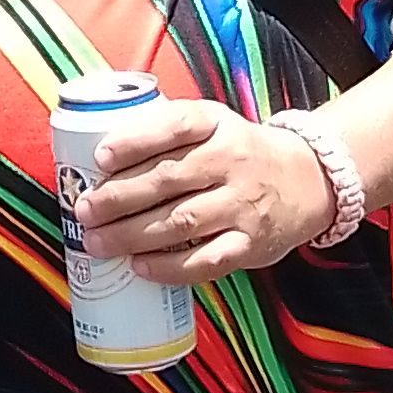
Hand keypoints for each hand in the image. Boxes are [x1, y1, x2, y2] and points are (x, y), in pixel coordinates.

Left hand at [74, 98, 332, 282]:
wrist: (308, 180)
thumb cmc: (239, 153)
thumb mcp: (212, 125)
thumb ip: (165, 133)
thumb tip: (95, 160)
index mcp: (217, 125)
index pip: (175, 126)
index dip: (135, 141)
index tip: (101, 157)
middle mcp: (231, 161)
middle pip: (168, 179)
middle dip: (118, 197)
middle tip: (84, 211)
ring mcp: (242, 205)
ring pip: (181, 221)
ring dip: (132, 234)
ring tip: (97, 242)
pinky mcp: (250, 244)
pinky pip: (206, 260)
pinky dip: (169, 267)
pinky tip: (140, 267)